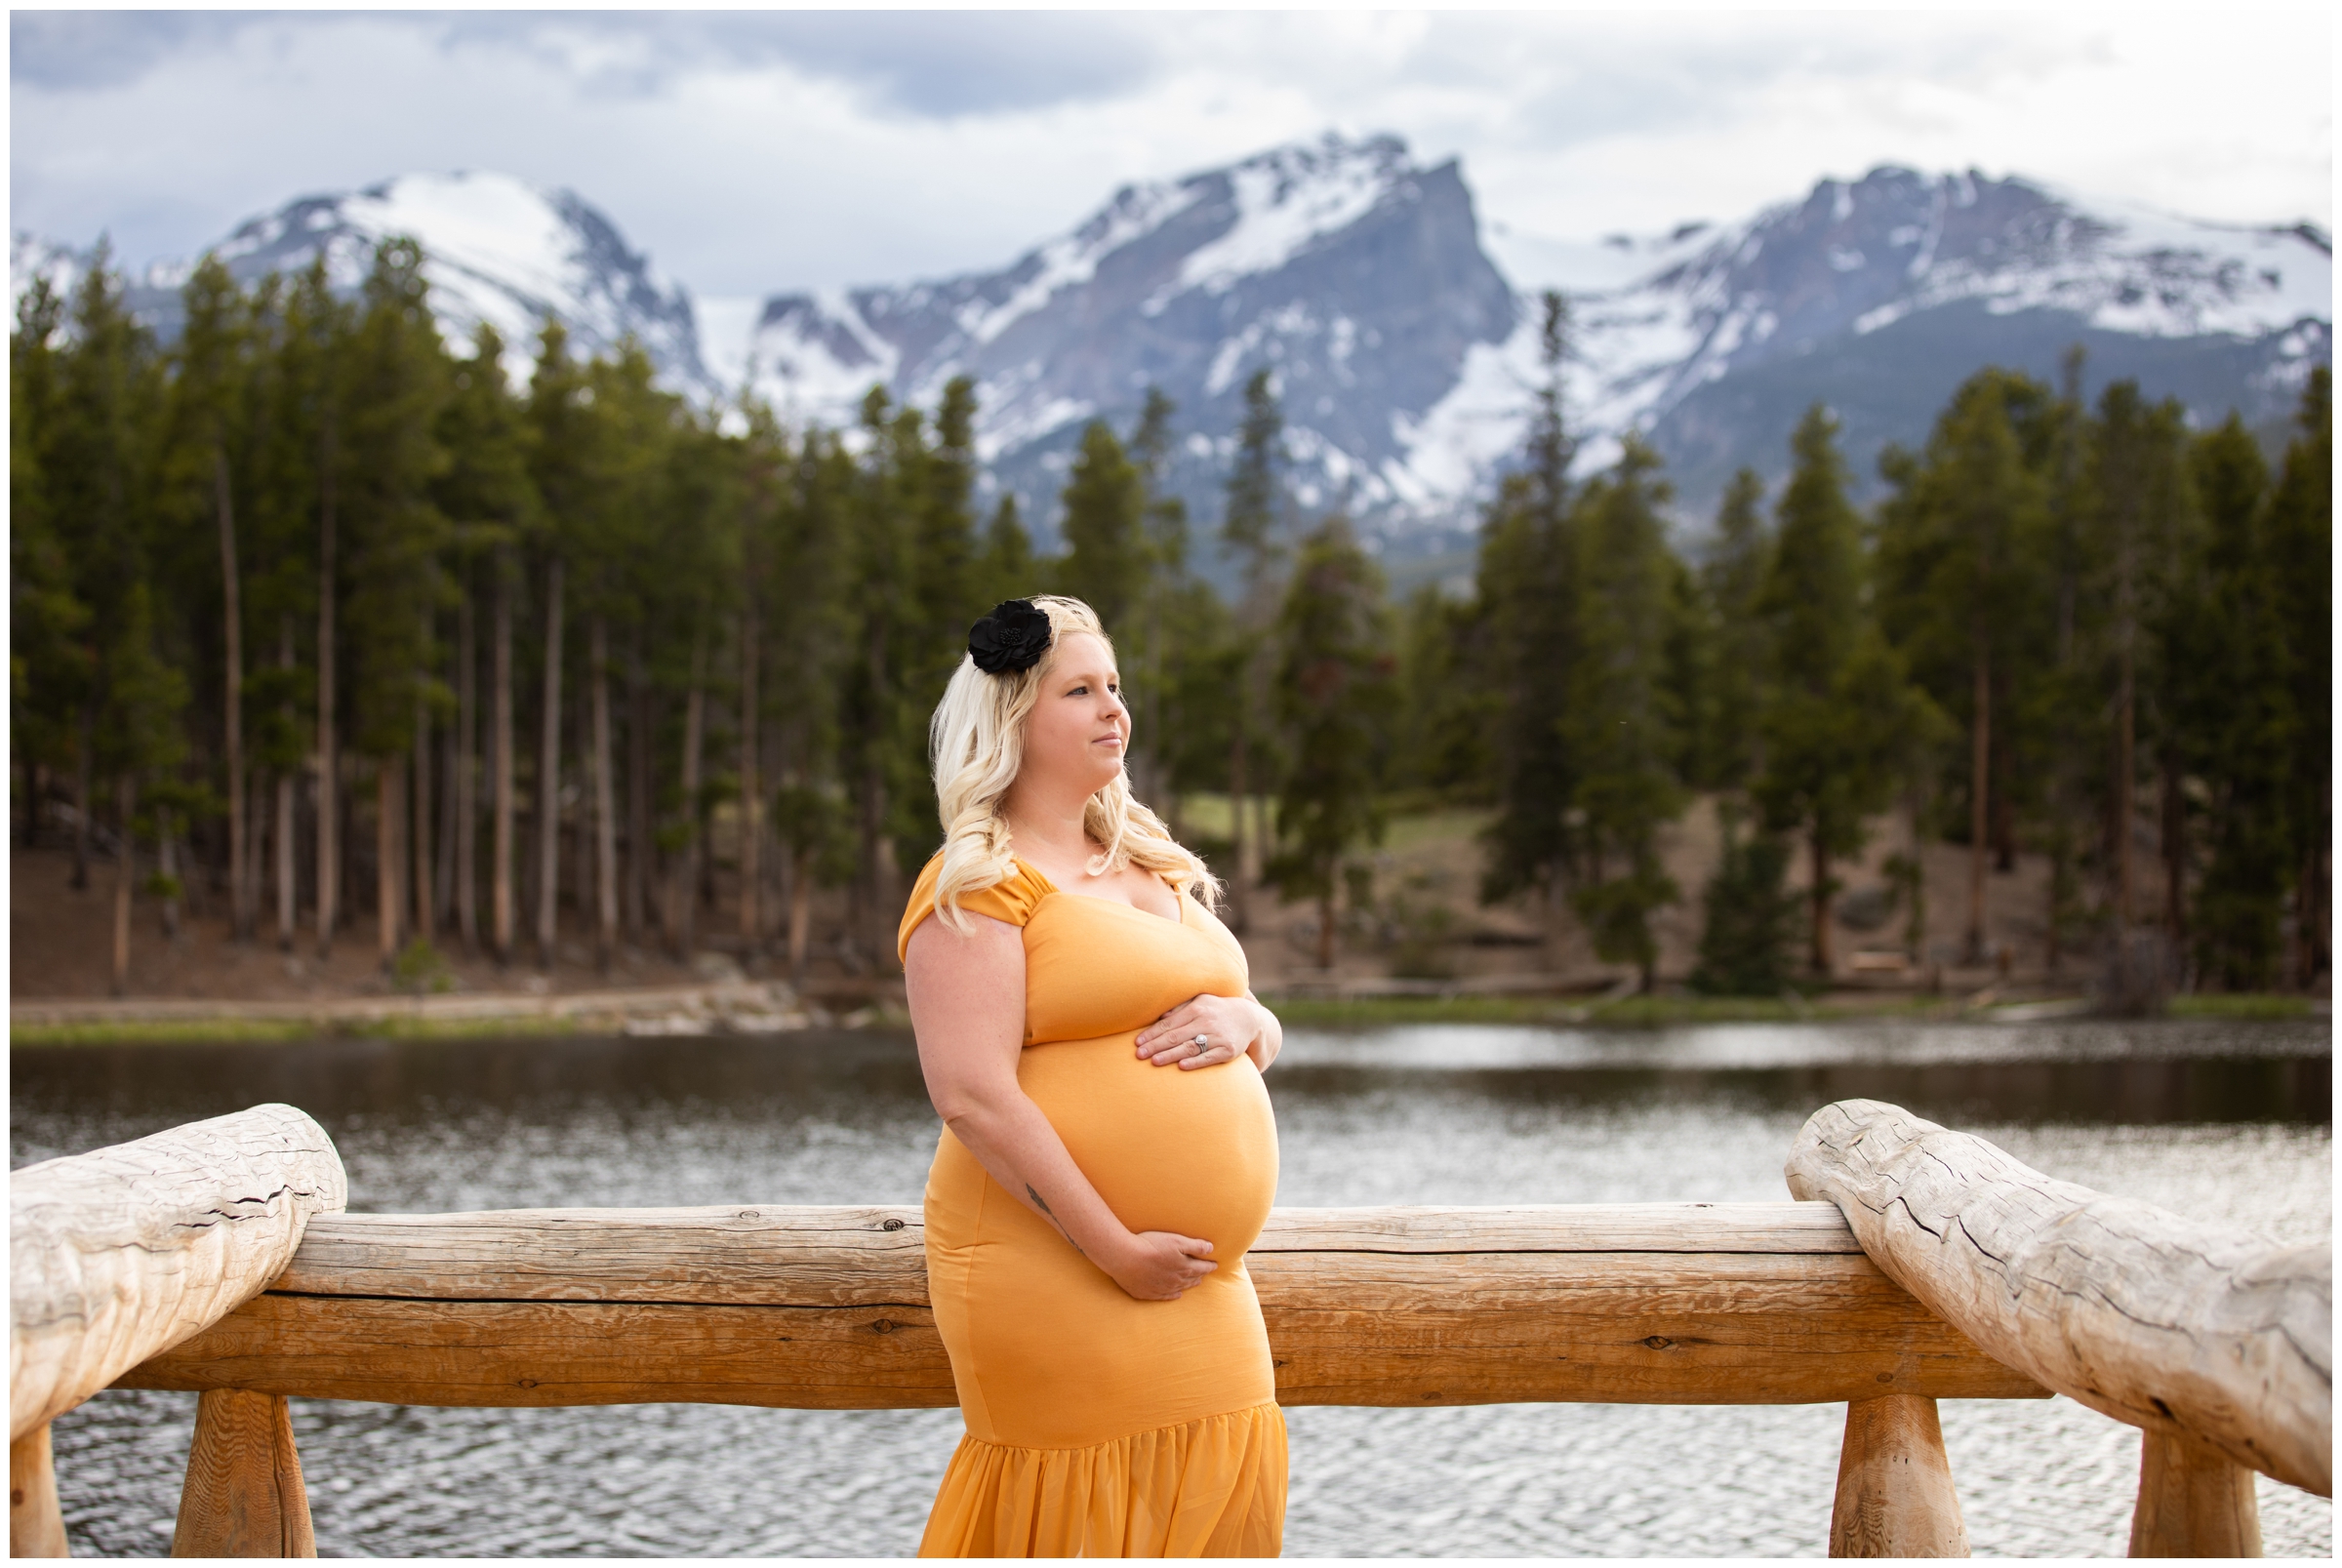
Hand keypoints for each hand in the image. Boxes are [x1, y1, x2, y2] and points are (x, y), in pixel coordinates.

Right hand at [1103, 1230, 1217, 1299]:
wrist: (1125, 1258)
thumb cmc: (1151, 1245)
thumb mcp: (1176, 1240)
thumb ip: (1195, 1245)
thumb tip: (1211, 1249)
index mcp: (1184, 1267)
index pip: (1201, 1268)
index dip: (1209, 1266)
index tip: (1215, 1265)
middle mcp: (1175, 1280)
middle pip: (1191, 1278)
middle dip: (1200, 1275)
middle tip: (1205, 1274)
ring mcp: (1161, 1288)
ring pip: (1180, 1287)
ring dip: (1189, 1285)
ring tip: (1195, 1283)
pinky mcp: (1147, 1292)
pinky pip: (1165, 1296)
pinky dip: (1173, 1295)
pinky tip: (1176, 1294)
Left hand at [1135, 994, 1262, 1069]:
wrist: (1249, 1019)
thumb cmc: (1216, 1011)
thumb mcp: (1201, 1002)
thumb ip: (1180, 1008)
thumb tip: (1159, 1017)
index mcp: (1196, 1008)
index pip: (1169, 1023)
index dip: (1152, 1033)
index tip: (1137, 1043)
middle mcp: (1206, 1021)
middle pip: (1176, 1036)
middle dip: (1156, 1045)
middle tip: (1139, 1055)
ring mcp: (1218, 1036)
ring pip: (1190, 1047)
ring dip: (1170, 1055)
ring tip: (1154, 1062)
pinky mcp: (1228, 1050)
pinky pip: (1209, 1057)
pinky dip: (1196, 1062)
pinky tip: (1182, 1067)